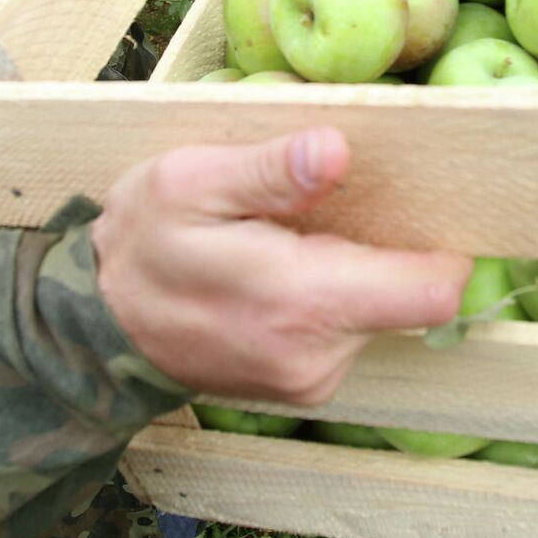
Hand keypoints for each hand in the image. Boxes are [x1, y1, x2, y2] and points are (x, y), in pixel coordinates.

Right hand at [92, 127, 470, 404]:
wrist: (96, 329)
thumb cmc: (142, 243)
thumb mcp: (189, 181)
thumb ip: (269, 170)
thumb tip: (336, 150)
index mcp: (304, 301)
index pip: (432, 291)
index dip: (442, 245)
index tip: (419, 203)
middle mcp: (320, 355)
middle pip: (410, 296)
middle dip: (384, 246)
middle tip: (324, 211)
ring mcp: (314, 380)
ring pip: (381, 312)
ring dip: (354, 273)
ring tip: (290, 242)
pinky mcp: (306, 387)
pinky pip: (349, 331)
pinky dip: (332, 298)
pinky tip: (283, 274)